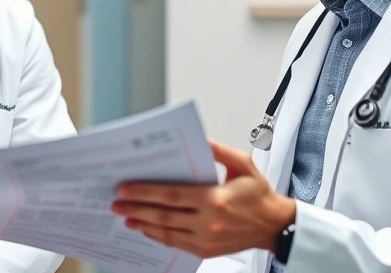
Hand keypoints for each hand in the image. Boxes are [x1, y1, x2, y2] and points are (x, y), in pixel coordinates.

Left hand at [110, 139, 295, 257]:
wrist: (274, 225)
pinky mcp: (206, 250)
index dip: (145, 192)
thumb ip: (218, 151)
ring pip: (166, 232)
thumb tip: (198, 139)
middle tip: (116, 203)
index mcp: (216, 199)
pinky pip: (175, 244)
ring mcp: (206, 239)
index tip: (125, 188)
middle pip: (164, 215)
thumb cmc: (258, 194)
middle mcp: (209, 222)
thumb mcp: (242, 164)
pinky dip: (157, 236)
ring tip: (124, 216)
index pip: (172, 195)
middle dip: (136, 208)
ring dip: (142, 224)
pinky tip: (145, 228)